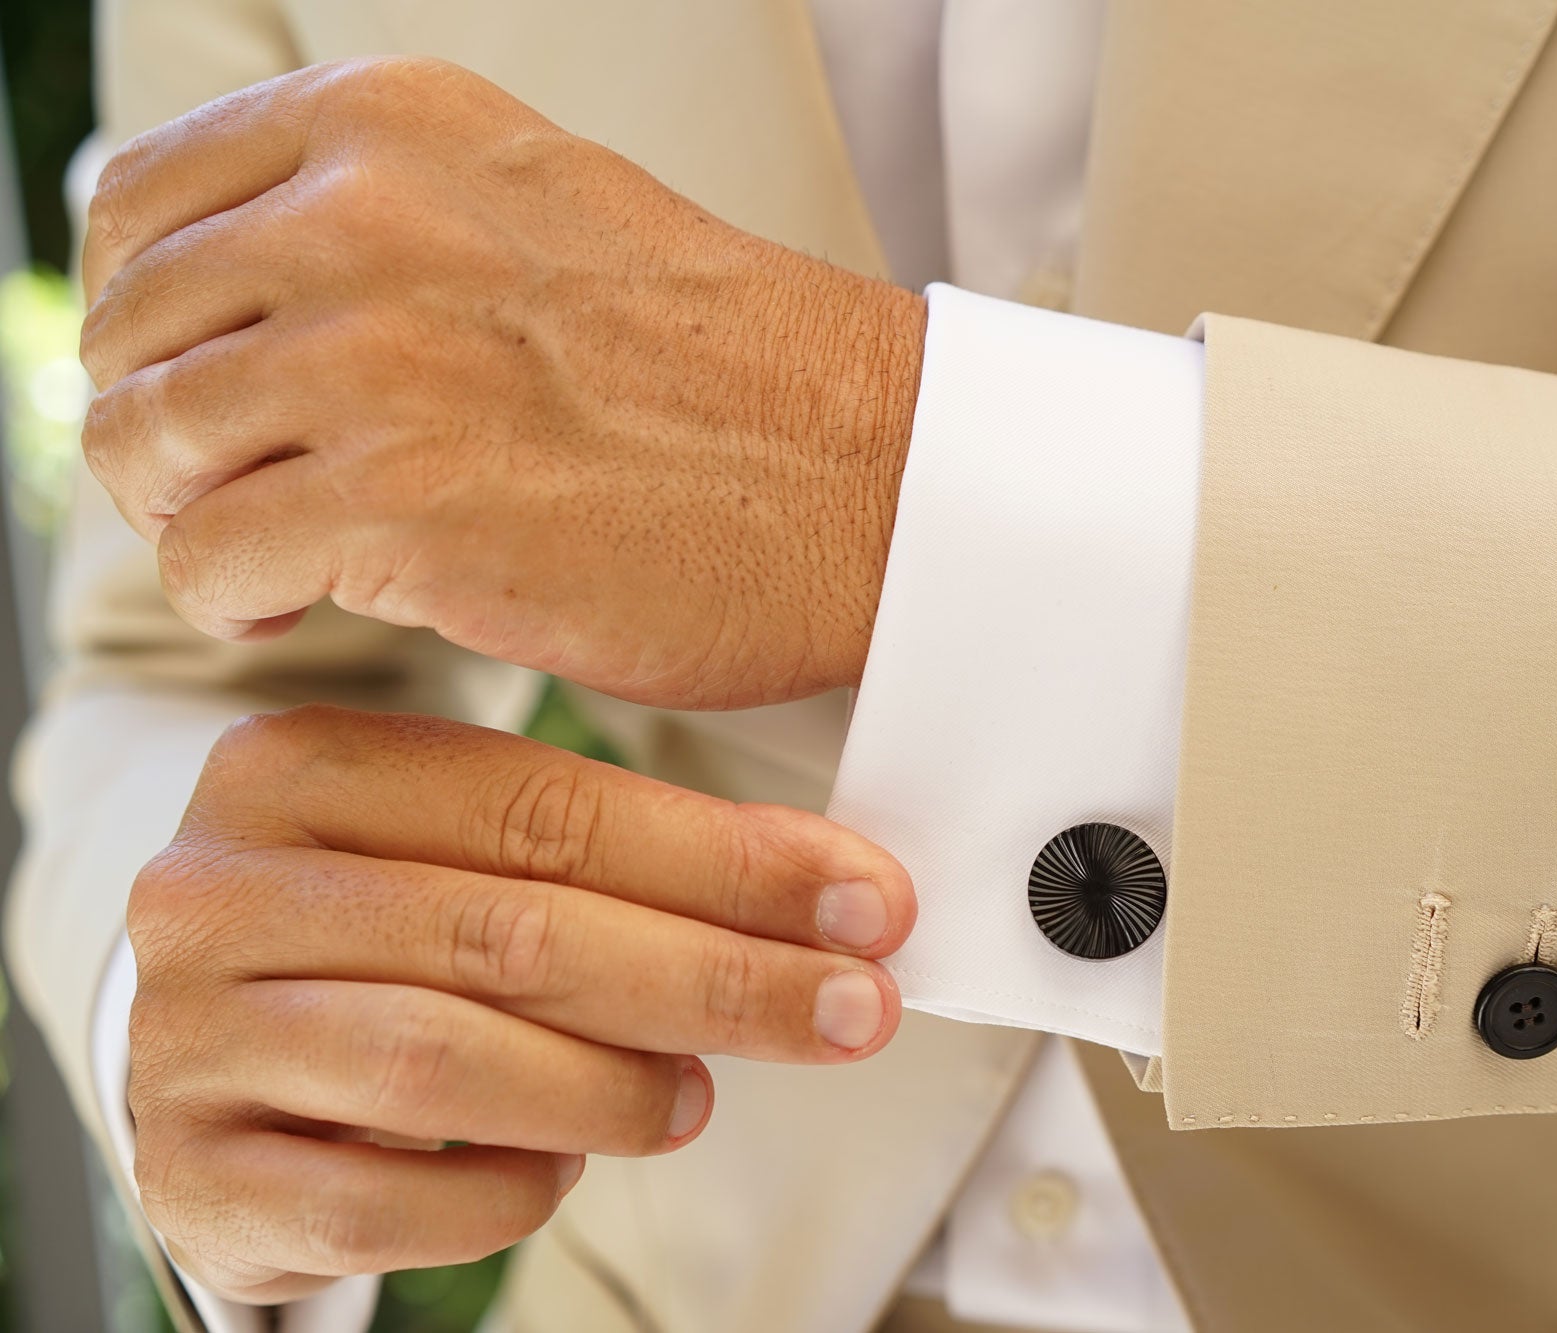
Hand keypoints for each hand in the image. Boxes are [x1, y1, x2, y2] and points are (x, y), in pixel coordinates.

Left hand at [79, 57, 924, 709]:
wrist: (868, 476)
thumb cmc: (728, 373)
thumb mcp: (540, 210)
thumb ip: (382, 224)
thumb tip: (237, 302)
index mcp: (394, 126)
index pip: (140, 204)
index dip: (150, 317)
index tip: (207, 387)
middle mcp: (363, 219)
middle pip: (128, 335)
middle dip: (173, 433)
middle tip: (255, 491)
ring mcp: (376, 361)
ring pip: (146, 447)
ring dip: (199, 521)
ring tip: (287, 552)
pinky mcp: (399, 506)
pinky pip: (206, 566)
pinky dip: (238, 604)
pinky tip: (313, 605)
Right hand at [126, 705, 912, 1301]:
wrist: (220, 1066)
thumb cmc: (384, 941)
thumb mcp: (471, 857)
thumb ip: (618, 861)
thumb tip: (836, 900)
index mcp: (297, 768)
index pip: (545, 807)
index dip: (726, 862)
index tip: (865, 902)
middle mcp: (217, 889)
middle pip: (513, 932)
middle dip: (715, 978)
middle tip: (848, 1011)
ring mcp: (188, 1035)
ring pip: (444, 1062)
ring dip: (612, 1091)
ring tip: (692, 1100)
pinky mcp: (192, 1172)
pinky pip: (378, 1204)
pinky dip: (505, 1192)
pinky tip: (561, 1169)